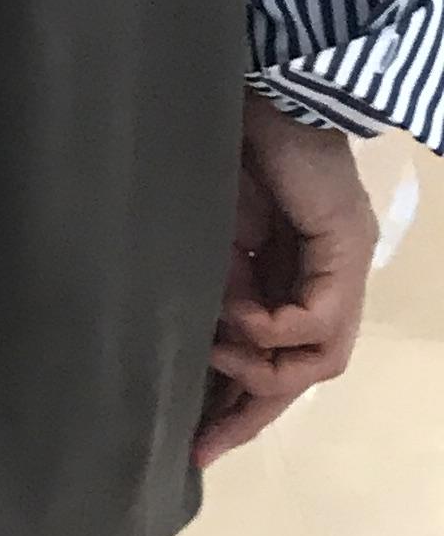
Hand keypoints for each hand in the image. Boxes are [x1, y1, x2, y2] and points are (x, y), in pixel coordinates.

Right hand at [195, 101, 375, 468]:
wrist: (253, 90)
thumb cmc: (217, 152)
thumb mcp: (207, 244)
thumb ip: (212, 291)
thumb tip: (198, 346)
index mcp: (293, 273)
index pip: (281, 360)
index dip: (240, 408)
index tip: (194, 445)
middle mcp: (329, 276)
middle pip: (306, 373)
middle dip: (251, 414)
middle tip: (200, 443)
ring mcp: (342, 264)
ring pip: (321, 360)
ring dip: (262, 369)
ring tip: (216, 348)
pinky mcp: (342, 249)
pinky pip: (315, 323)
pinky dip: (270, 330)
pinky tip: (235, 312)